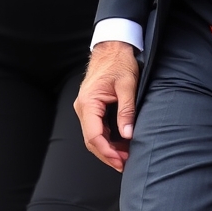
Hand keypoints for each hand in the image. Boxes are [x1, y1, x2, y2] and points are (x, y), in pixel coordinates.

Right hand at [74, 41, 138, 170]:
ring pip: (94, 136)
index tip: (120, 161)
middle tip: (125, 163)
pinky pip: (96, 128)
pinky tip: (120, 144)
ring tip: (125, 157)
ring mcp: (86, 108)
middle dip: (108, 154)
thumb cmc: (119, 61)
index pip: (93, 135)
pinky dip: (107, 139)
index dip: (107, 152)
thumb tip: (128, 134)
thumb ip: (127, 110)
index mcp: (89, 102)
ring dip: (108, 148)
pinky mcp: (92, 107)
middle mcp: (83, 107)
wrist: (112, 46)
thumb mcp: (127, 84)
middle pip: (92, 140)